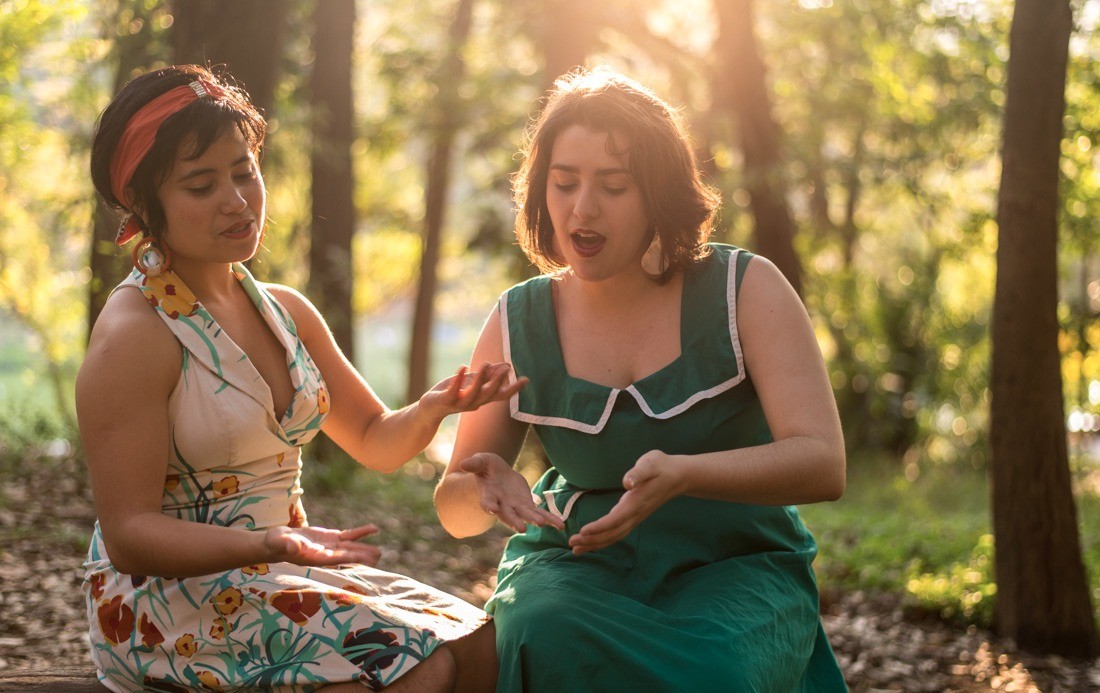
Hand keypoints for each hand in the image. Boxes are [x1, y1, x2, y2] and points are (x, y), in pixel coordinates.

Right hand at [264, 524, 381, 566]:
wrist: (275, 542)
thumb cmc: (275, 543)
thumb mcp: (279, 542)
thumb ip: (288, 545)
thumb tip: (295, 547)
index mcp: (314, 558)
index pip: (335, 559)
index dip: (349, 557)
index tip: (363, 559)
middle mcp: (325, 555)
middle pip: (346, 555)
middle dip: (361, 556)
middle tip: (378, 556)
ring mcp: (329, 547)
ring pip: (350, 547)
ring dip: (364, 548)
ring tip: (379, 552)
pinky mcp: (330, 538)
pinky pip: (348, 536)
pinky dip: (360, 533)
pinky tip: (373, 529)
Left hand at [419, 362, 527, 423]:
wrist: (430, 408)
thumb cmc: (453, 393)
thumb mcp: (472, 382)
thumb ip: (488, 375)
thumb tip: (507, 366)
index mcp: (481, 399)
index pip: (501, 395)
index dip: (514, 389)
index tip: (526, 379)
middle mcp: (473, 403)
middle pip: (489, 394)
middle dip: (498, 381)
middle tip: (508, 368)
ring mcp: (459, 403)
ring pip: (473, 394)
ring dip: (481, 380)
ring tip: (486, 364)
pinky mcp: (445, 400)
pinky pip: (453, 391)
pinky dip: (458, 380)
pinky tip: (463, 367)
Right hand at [459, 453, 564, 533]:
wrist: (497, 474)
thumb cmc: (486, 467)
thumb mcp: (481, 461)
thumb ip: (474, 464)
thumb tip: (463, 463)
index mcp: (488, 495)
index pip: (487, 501)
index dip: (488, 504)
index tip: (491, 508)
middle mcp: (501, 506)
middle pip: (508, 515)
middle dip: (514, 521)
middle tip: (522, 528)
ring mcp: (515, 507)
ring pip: (526, 516)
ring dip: (534, 521)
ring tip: (544, 525)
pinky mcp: (527, 505)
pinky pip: (539, 513)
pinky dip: (549, 519)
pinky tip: (560, 525)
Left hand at [569, 450, 686, 554]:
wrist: (678, 476)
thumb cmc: (661, 467)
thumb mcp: (650, 464)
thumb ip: (638, 473)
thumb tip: (627, 482)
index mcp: (636, 502)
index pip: (616, 519)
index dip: (600, 527)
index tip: (583, 531)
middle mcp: (635, 514)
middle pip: (613, 533)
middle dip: (592, 540)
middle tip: (572, 543)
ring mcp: (635, 518)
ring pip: (615, 536)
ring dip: (595, 544)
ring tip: (576, 549)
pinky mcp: (634, 518)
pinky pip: (617, 533)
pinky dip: (603, 540)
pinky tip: (591, 542)